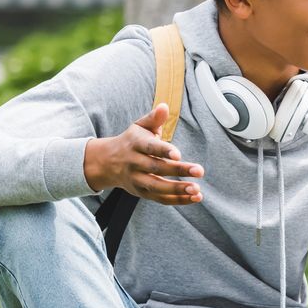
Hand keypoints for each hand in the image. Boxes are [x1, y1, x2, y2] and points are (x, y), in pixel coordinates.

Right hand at [83, 104, 203, 205]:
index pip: (150, 147)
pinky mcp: (141, 193)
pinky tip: (195, 197)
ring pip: (157, 187)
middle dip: (178, 170)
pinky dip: (177, 200)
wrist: (106, 162)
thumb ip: (153, 119)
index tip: (178, 154)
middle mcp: (134, 163)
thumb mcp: (139, 127)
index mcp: (135, 144)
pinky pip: (160, 199)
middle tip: (200, 171)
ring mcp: (136, 180)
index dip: (164, 150)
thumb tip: (164, 106)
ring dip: (178, 189)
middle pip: (156, 168)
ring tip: (197, 189)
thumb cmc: (131, 141)